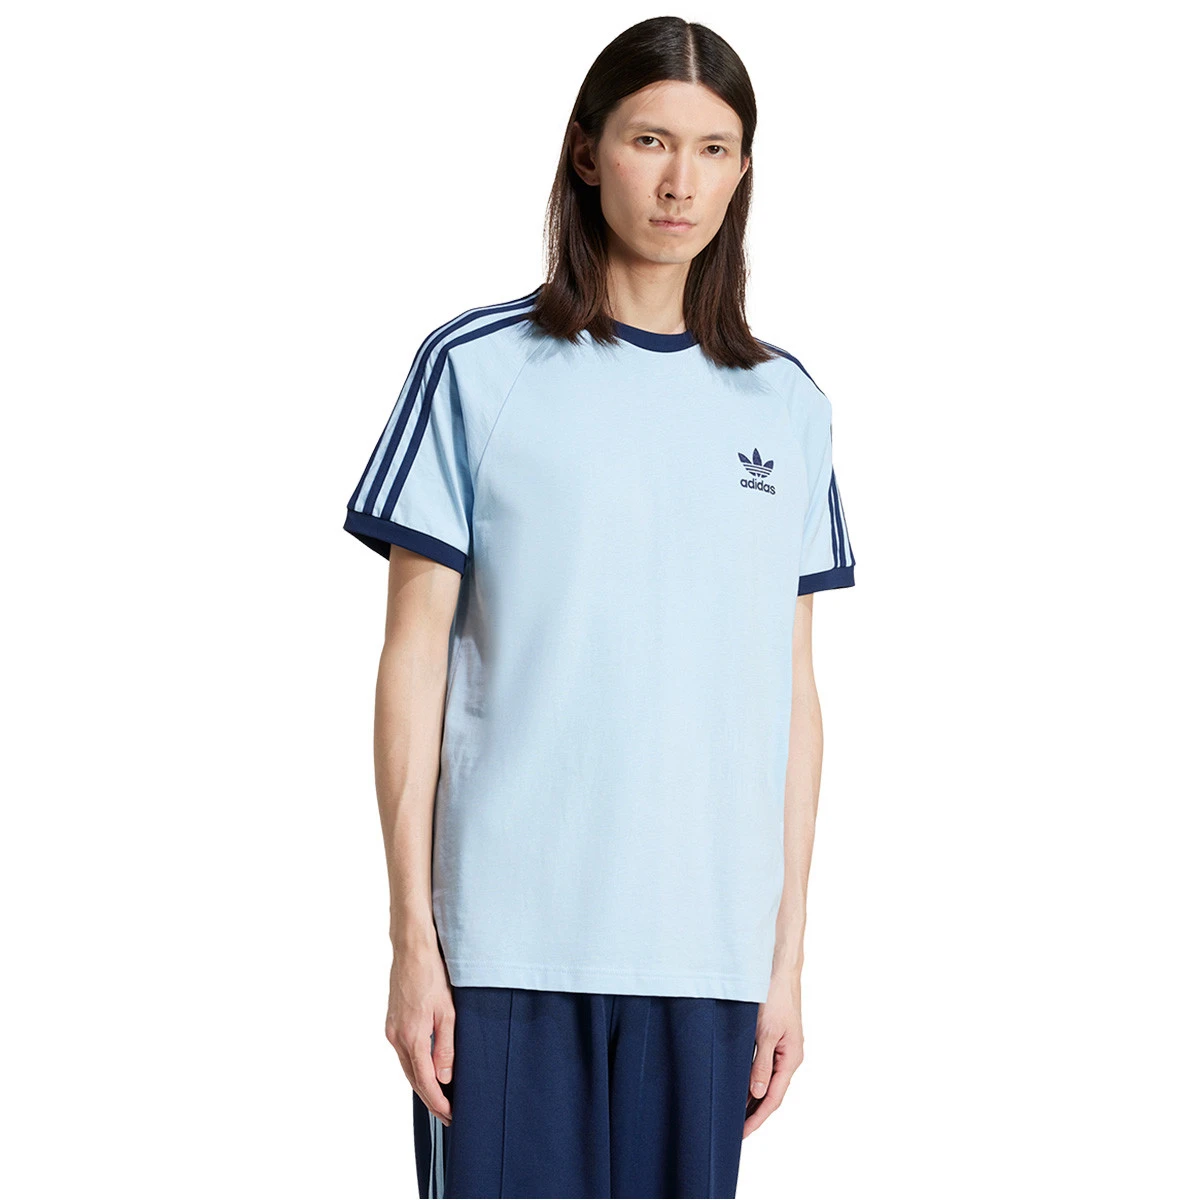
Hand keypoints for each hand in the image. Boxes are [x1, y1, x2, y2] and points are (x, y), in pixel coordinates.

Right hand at [385, 943, 455, 1125]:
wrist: (411, 950)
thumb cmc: (433, 976)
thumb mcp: (447, 1012)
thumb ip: (445, 1048)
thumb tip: (444, 1078)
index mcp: (411, 1037)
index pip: (425, 1081)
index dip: (438, 1101)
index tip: (450, 1115)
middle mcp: (396, 1037)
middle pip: (413, 1079)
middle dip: (430, 1099)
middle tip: (447, 1115)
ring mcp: (391, 1030)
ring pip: (406, 1067)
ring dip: (422, 1084)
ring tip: (439, 1098)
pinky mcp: (391, 1023)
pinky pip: (403, 1053)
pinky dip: (414, 1067)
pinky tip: (425, 1071)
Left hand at [743, 972, 803, 1137]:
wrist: (779, 970)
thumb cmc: (774, 997)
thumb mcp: (765, 1032)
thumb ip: (761, 1064)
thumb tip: (757, 1094)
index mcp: (791, 1059)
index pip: (773, 1098)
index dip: (757, 1118)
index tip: (742, 1134)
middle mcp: (789, 1057)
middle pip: (772, 1093)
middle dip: (755, 1113)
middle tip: (734, 1130)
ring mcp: (783, 1049)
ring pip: (767, 1081)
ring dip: (752, 1098)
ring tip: (734, 1114)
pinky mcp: (775, 1039)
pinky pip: (764, 1067)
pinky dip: (753, 1079)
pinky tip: (740, 1085)